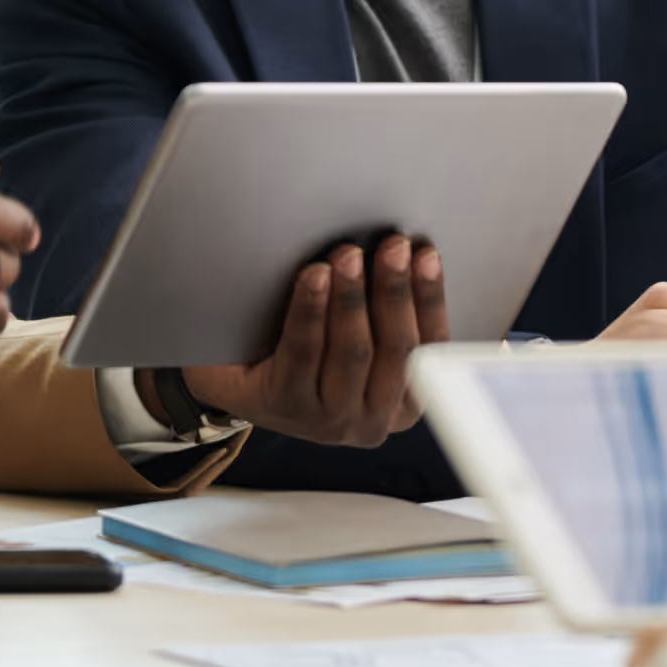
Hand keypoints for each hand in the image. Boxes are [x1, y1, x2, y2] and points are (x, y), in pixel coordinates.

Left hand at [176, 234, 447, 447]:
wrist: (235, 378)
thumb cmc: (306, 351)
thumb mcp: (358, 340)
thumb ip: (384, 312)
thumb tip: (407, 252)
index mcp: (403, 405)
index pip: (431, 351)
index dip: (431, 299)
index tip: (427, 255)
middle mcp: (373, 421)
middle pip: (396, 349)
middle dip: (397, 291)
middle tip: (393, 246)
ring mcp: (330, 420)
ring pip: (353, 351)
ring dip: (354, 297)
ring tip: (350, 255)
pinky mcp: (287, 406)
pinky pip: (304, 350)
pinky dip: (312, 308)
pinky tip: (314, 276)